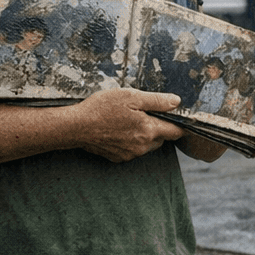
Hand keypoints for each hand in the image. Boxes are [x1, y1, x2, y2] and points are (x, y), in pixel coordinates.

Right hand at [69, 88, 184, 162]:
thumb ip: (157, 101)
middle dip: (159, 126)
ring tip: (129, 120)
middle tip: (144, 112)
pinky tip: (119, 130)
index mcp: (149, 130)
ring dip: (144, 134)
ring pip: (148, 145)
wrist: (76, 126)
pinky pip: (133, 150)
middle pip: (162, 138)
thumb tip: (177, 102)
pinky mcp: (118, 158)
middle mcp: (142, 146)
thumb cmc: (103, 108)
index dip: (178, 123)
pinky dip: (131, 141)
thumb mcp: (132, 96)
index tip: (174, 115)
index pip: (176, 132)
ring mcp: (130, 154)